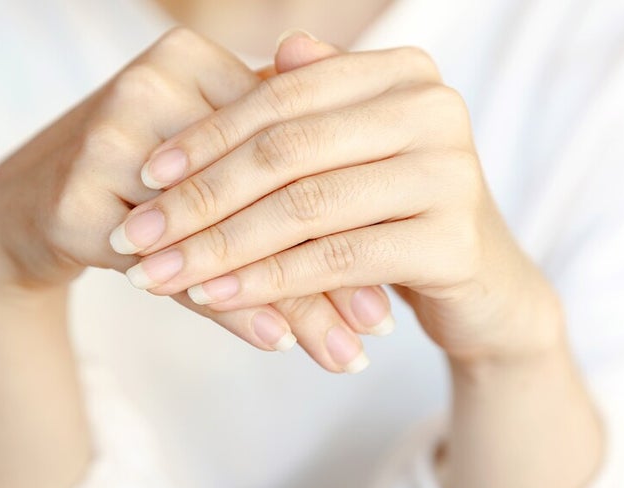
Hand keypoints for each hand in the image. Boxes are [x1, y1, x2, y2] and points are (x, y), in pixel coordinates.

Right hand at [0, 28, 388, 370]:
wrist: (21, 207)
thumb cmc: (138, 188)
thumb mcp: (206, 171)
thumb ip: (280, 177)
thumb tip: (386, 223)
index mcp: (189, 59)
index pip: (286, 141)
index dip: (347, 205)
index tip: (398, 264)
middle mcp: (146, 83)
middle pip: (261, 189)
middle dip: (328, 264)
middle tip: (378, 324)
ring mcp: (104, 138)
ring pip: (222, 234)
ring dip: (288, 299)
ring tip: (340, 350)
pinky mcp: (71, 201)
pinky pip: (171, 268)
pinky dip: (226, 308)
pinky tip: (274, 341)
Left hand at [111, 35, 562, 366]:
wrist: (485, 286)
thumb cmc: (398, 213)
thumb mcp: (350, 155)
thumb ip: (310, 109)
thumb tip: (267, 55)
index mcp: (404, 74)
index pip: (282, 98)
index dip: (207, 137)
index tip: (146, 177)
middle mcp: (434, 109)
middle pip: (287, 151)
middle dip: (201, 199)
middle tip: (138, 238)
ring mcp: (450, 172)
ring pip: (305, 208)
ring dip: (221, 247)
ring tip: (161, 276)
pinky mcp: (452, 240)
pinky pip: (336, 259)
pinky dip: (268, 280)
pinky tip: (216, 298)